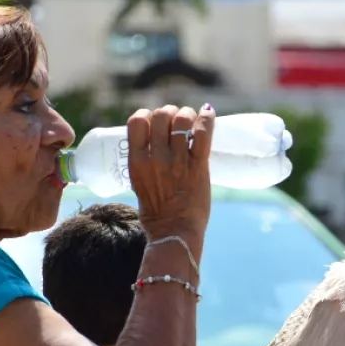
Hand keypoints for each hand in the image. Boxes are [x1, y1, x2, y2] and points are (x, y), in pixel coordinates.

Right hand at [127, 104, 215, 246]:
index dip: (147, 114)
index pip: (137, 121)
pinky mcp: (198, 166)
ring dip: (187, 114)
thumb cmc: (157, 214)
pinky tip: (208, 112)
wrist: (174, 233)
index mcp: (136, 161)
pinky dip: (207, 118)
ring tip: (191, 120)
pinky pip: (203, 133)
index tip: (155, 121)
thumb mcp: (139, 183)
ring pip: (182, 120)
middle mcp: (155, 157)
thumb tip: (154, 146)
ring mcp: (177, 161)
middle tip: (177, 120)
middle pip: (160, 116)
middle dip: (170, 112)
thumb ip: (144, 163)